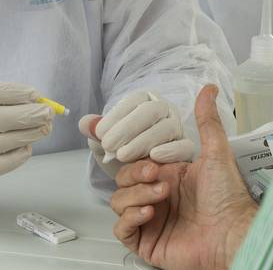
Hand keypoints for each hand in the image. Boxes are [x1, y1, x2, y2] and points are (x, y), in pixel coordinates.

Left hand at [78, 91, 195, 178]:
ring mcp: (177, 128)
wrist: (137, 172)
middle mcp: (164, 110)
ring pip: (166, 129)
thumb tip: (86, 124)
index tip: (99, 133)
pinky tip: (154, 156)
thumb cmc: (122, 147)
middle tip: (108, 145)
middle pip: (151, 111)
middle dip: (128, 128)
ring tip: (123, 156)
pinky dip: (171, 150)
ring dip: (143, 141)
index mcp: (146, 100)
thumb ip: (95, 129)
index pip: (134, 100)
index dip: (116, 115)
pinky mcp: (186, 147)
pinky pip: (185, 146)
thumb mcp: (105, 138)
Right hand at [111, 86, 257, 269]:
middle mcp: (157, 197)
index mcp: (169, 175)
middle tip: (156, 175)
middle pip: (123, 180)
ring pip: (119, 202)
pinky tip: (149, 214)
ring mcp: (150, 220)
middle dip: (136, 175)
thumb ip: (207, 121)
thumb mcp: (216, 153)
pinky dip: (130, 218)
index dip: (132, 155)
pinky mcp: (146, 241)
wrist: (233, 235)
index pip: (136, 161)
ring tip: (160, 196)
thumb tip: (209, 90)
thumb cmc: (228, 199)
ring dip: (136, 195)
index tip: (134, 149)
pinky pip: (122, 229)